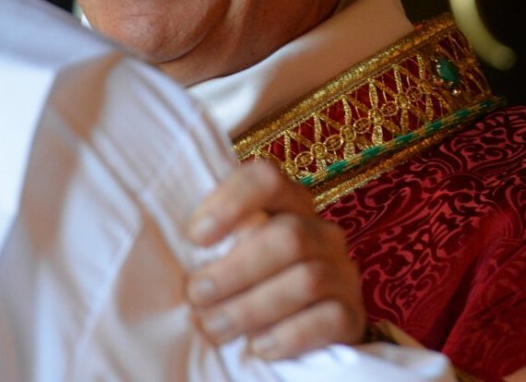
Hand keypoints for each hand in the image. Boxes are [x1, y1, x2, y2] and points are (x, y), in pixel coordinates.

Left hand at [186, 158, 364, 360]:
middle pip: (287, 236)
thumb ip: (214, 242)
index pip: (267, 179)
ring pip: (306, 279)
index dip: (232, 201)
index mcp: (289, 203)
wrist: (304, 326)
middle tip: (197, 295)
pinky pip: (329, 319)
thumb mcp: (232, 253)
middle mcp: (321, 231)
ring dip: (253, 306)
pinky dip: (290, 335)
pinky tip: (258, 347)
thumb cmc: (249, 281)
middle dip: (236, 269)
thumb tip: (173, 245)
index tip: (196, 235)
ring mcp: (342, 271)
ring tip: (215, 327)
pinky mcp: (352, 314)